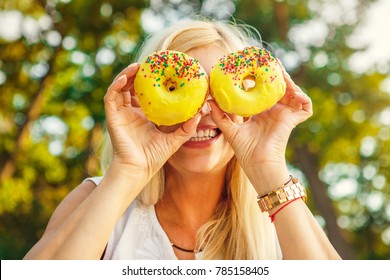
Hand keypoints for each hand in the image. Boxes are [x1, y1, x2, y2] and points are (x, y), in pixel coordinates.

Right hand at [104, 63, 200, 177]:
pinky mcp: (112, 117)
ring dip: (126, 75)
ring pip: (119, 88)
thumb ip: (187, 127)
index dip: (150, 81)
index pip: (144, 94)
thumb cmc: (154, 157)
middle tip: (148, 64)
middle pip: (131, 87)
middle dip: (138, 74)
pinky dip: (115, 86)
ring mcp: (121, 114)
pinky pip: (111, 97)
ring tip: (137, 67)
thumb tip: (201, 112)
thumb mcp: (175, 139)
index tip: (160, 70)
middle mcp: (131, 113)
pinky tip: (124, 78)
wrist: (139, 169)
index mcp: (143, 116)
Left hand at [209, 62, 311, 193]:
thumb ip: (221, 116)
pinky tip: (295, 92)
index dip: (260, 78)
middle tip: (270, 62)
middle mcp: (274, 112)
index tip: (253, 67)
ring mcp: (285, 116)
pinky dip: (304, 99)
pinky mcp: (293, 121)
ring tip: (281, 72)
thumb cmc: (245, 151)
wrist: (258, 164)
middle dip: (276, 75)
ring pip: (293, 93)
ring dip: (290, 81)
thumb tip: (209, 101)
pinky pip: (305, 107)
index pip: (263, 91)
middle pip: (279, 88)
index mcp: (261, 112)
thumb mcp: (230, 130)